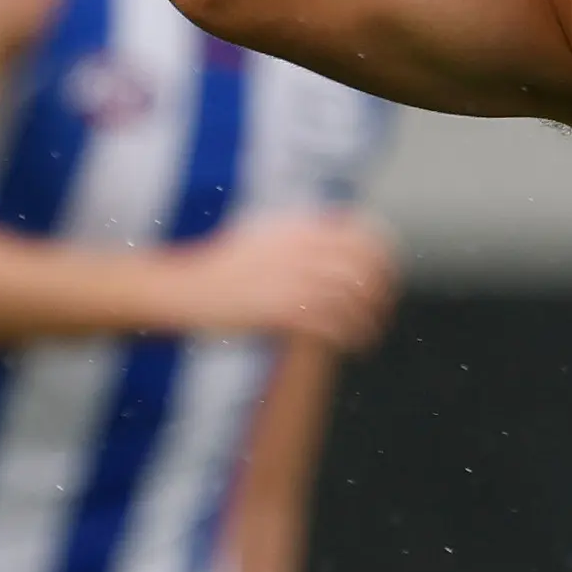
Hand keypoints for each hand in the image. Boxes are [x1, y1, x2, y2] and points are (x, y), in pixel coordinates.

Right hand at [182, 212, 396, 349]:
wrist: (185, 288)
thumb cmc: (224, 265)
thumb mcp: (266, 232)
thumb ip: (303, 232)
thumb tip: (340, 230)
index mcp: (300, 227)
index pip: (362, 233)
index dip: (383, 255)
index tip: (387, 274)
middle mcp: (301, 249)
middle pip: (364, 266)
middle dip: (382, 290)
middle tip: (384, 308)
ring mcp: (291, 279)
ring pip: (352, 297)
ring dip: (369, 318)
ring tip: (371, 333)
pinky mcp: (281, 311)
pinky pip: (331, 324)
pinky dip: (349, 335)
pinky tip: (352, 345)